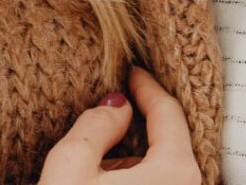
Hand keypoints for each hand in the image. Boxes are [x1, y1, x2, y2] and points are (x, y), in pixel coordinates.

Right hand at [36, 64, 201, 183]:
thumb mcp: (71, 167)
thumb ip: (97, 125)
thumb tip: (116, 104)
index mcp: (174, 172)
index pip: (168, 113)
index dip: (147, 86)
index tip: (132, 71)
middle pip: (170, 143)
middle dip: (142, 120)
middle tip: (119, 101)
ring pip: (163, 170)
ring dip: (138, 155)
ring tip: (105, 149)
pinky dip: (140, 177)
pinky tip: (109, 178)